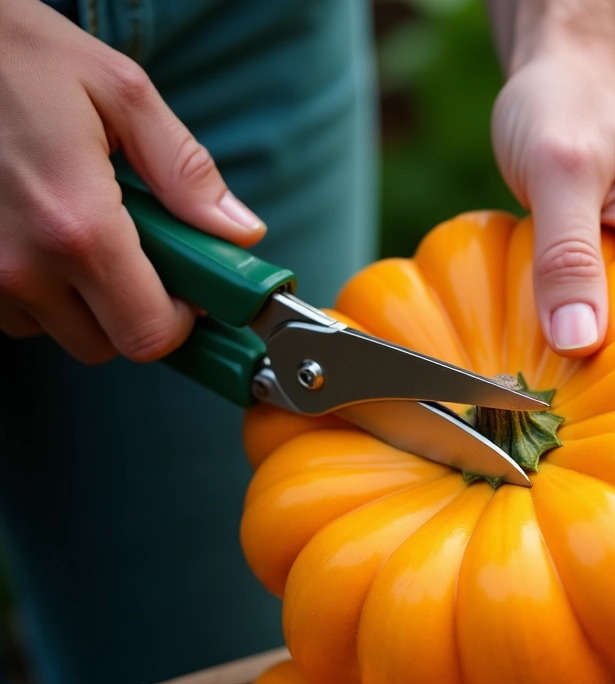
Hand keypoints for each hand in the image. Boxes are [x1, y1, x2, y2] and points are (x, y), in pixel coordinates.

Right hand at [0, 0, 264, 363]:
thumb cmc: (16, 55)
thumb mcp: (121, 92)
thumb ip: (186, 171)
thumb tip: (239, 231)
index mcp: (77, 227)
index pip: (149, 333)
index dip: (179, 320)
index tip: (188, 289)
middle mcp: (21, 265)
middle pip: (106, 344)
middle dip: (134, 310)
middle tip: (139, 254)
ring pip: (55, 330)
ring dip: (80, 299)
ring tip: (78, 227)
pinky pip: (11, 310)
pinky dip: (35, 286)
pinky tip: (39, 231)